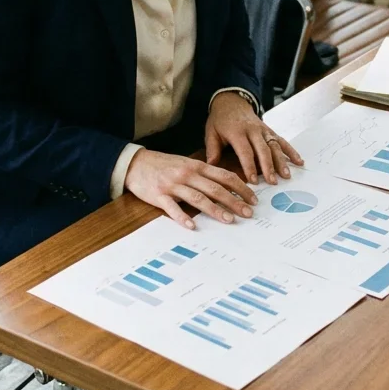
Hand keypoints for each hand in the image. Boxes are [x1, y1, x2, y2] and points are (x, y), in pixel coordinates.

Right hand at [124, 148, 256, 228]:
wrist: (135, 163)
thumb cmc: (163, 165)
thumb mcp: (186, 164)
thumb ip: (204, 174)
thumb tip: (227, 186)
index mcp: (196, 166)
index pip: (224, 176)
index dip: (241, 187)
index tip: (253, 198)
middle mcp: (187, 174)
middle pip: (215, 188)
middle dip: (234, 201)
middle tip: (248, 212)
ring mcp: (173, 185)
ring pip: (198, 198)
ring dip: (215, 210)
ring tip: (229, 220)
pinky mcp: (158, 195)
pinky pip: (172, 208)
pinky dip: (183, 217)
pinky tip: (193, 226)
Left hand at [205, 92, 303, 185]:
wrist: (231, 101)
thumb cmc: (220, 120)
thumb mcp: (211, 132)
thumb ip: (212, 149)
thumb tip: (212, 167)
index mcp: (237, 132)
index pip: (245, 151)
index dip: (249, 166)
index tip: (253, 180)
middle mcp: (252, 130)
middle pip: (263, 149)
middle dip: (268, 166)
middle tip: (272, 181)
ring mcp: (263, 130)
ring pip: (274, 146)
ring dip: (281, 161)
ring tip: (286, 175)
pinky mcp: (270, 130)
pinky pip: (282, 141)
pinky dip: (291, 151)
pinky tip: (299, 161)